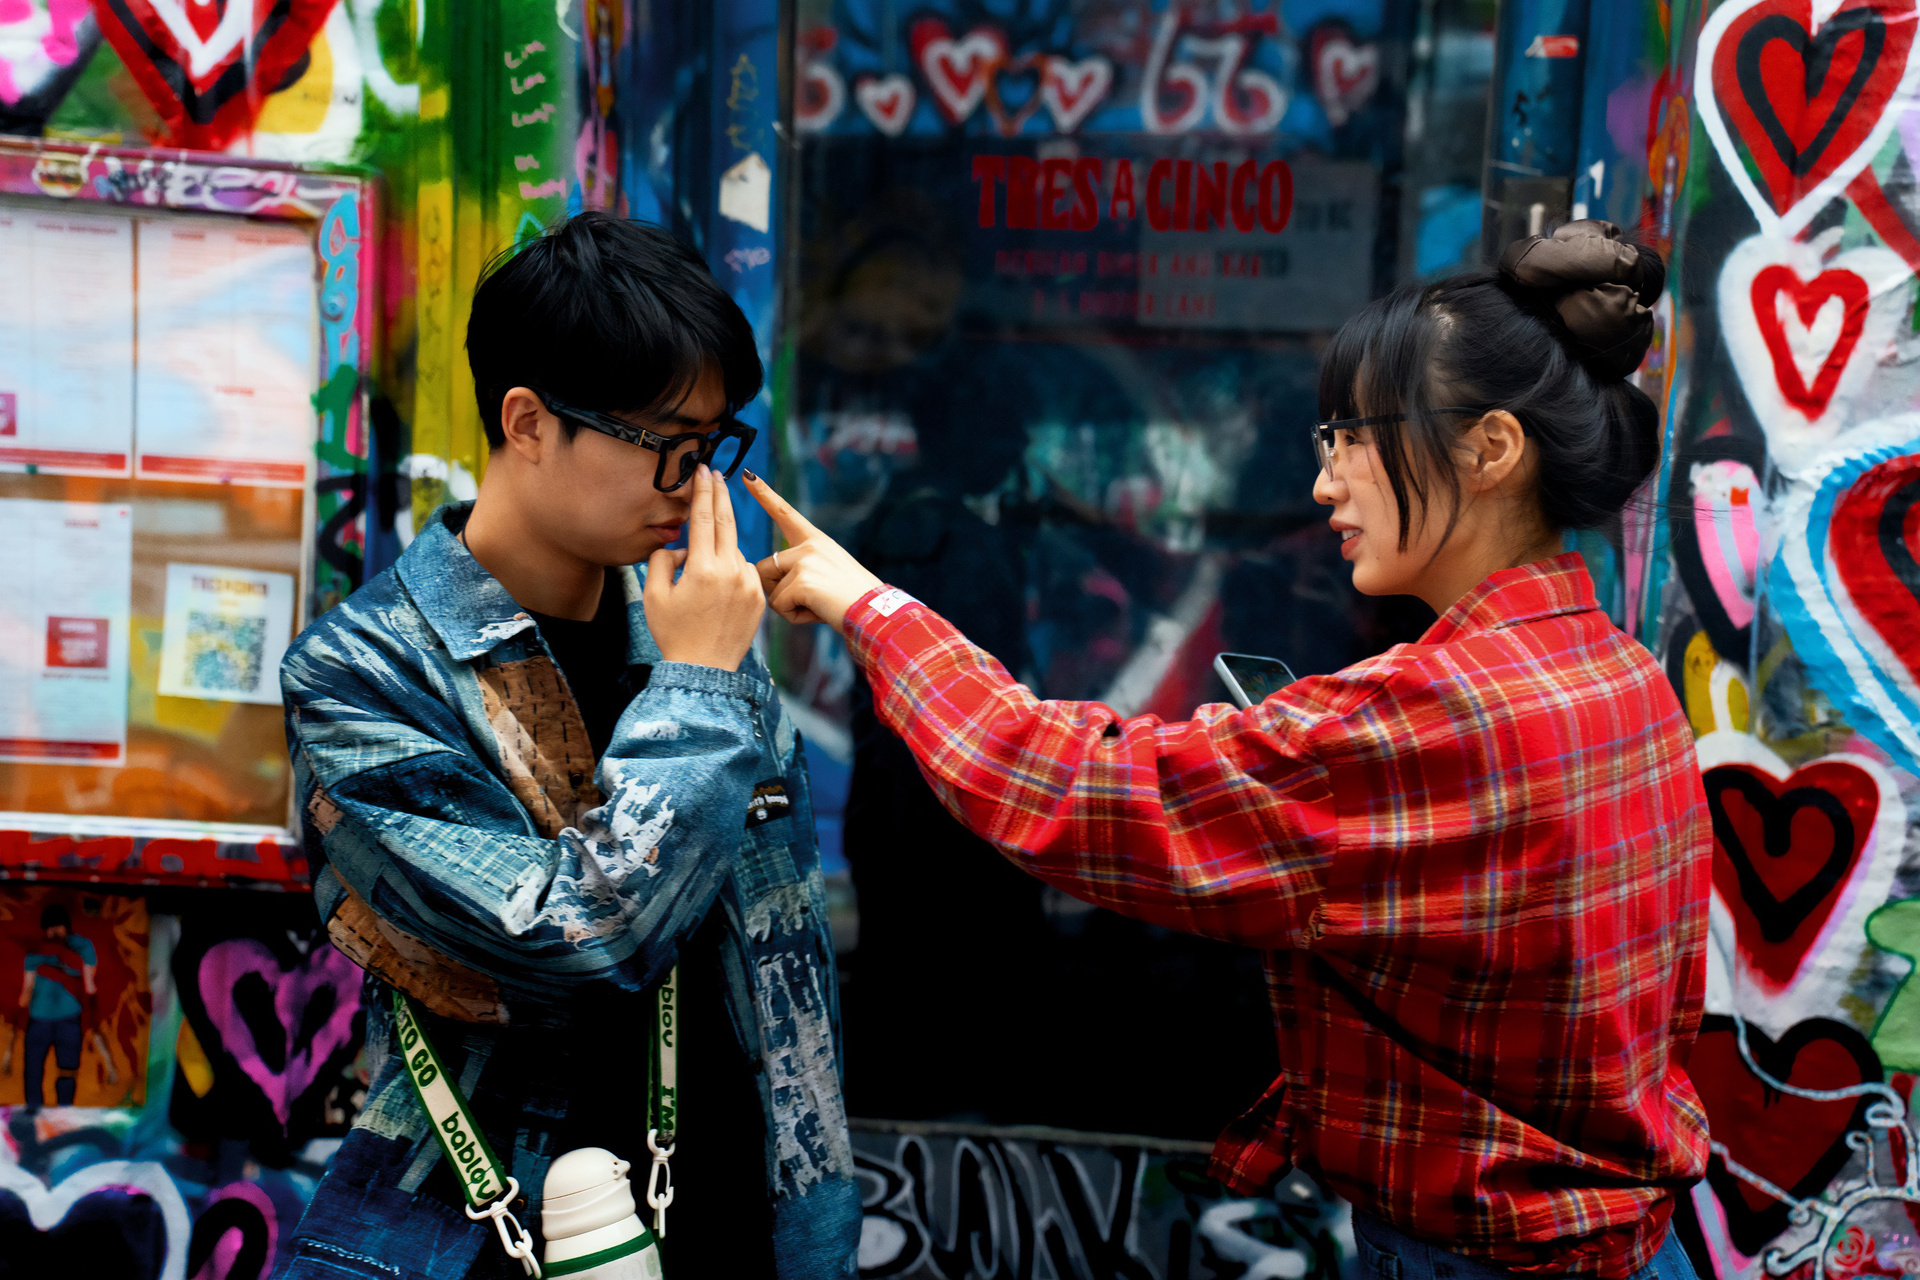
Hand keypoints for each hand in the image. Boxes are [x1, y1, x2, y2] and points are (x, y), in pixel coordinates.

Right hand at [643, 466, 766, 669]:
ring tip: (701, 577)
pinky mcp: (759, 597)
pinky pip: (744, 571)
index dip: (702, 491)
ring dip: (719, 549)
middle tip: (716, 474)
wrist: (704, 670)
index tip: (704, 470)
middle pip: (725, 522)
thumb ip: (662, 560)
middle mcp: (730, 571)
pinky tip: (717, 590)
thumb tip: (680, 546)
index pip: (702, 518)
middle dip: (720, 495)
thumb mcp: (654, 595)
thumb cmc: (673, 634)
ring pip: (732, 551)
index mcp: (703, 568)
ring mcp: (749, 584)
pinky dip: (730, 570)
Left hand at [743, 471, 882, 633]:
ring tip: (817, 605)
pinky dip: (794, 616)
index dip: (764, 493)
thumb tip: (768, 579)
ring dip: (786, 604)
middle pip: (765, 567)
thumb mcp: (827, 572)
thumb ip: (800, 568)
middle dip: (777, 589)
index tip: (747, 474)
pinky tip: (817, 612)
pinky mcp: (802, 581)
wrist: (874, 612)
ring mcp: (805, 561)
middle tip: (809, 599)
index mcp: (815, 540)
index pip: (784, 512)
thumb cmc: (849, 599)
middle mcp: (809, 545)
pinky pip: (779, 606)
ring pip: (769, 589)